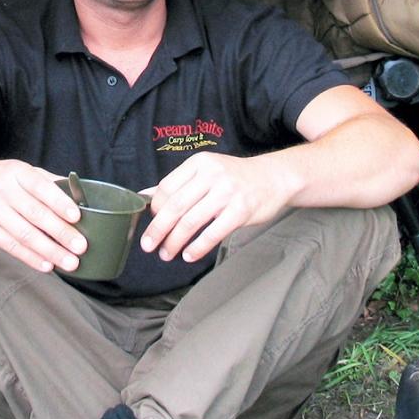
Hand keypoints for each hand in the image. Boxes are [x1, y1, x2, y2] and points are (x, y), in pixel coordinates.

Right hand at [0, 159, 85, 272]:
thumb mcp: (20, 171)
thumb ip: (48, 182)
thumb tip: (80, 195)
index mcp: (17, 172)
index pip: (41, 187)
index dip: (59, 202)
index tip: (77, 217)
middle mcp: (2, 190)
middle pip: (35, 214)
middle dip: (60, 232)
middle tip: (81, 246)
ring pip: (24, 234)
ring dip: (49, 250)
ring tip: (70, 262)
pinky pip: (10, 246)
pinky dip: (30, 257)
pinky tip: (47, 265)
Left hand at [140, 152, 289, 264]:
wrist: (274, 177)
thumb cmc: (235, 177)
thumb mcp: (206, 171)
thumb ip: (178, 184)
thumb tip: (144, 195)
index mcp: (199, 163)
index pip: (167, 187)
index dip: (155, 208)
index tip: (151, 222)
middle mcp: (212, 175)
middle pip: (175, 206)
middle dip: (158, 229)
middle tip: (148, 246)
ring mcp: (227, 193)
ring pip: (191, 221)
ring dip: (174, 241)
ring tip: (166, 253)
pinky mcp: (240, 211)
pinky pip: (212, 233)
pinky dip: (197, 247)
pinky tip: (188, 255)